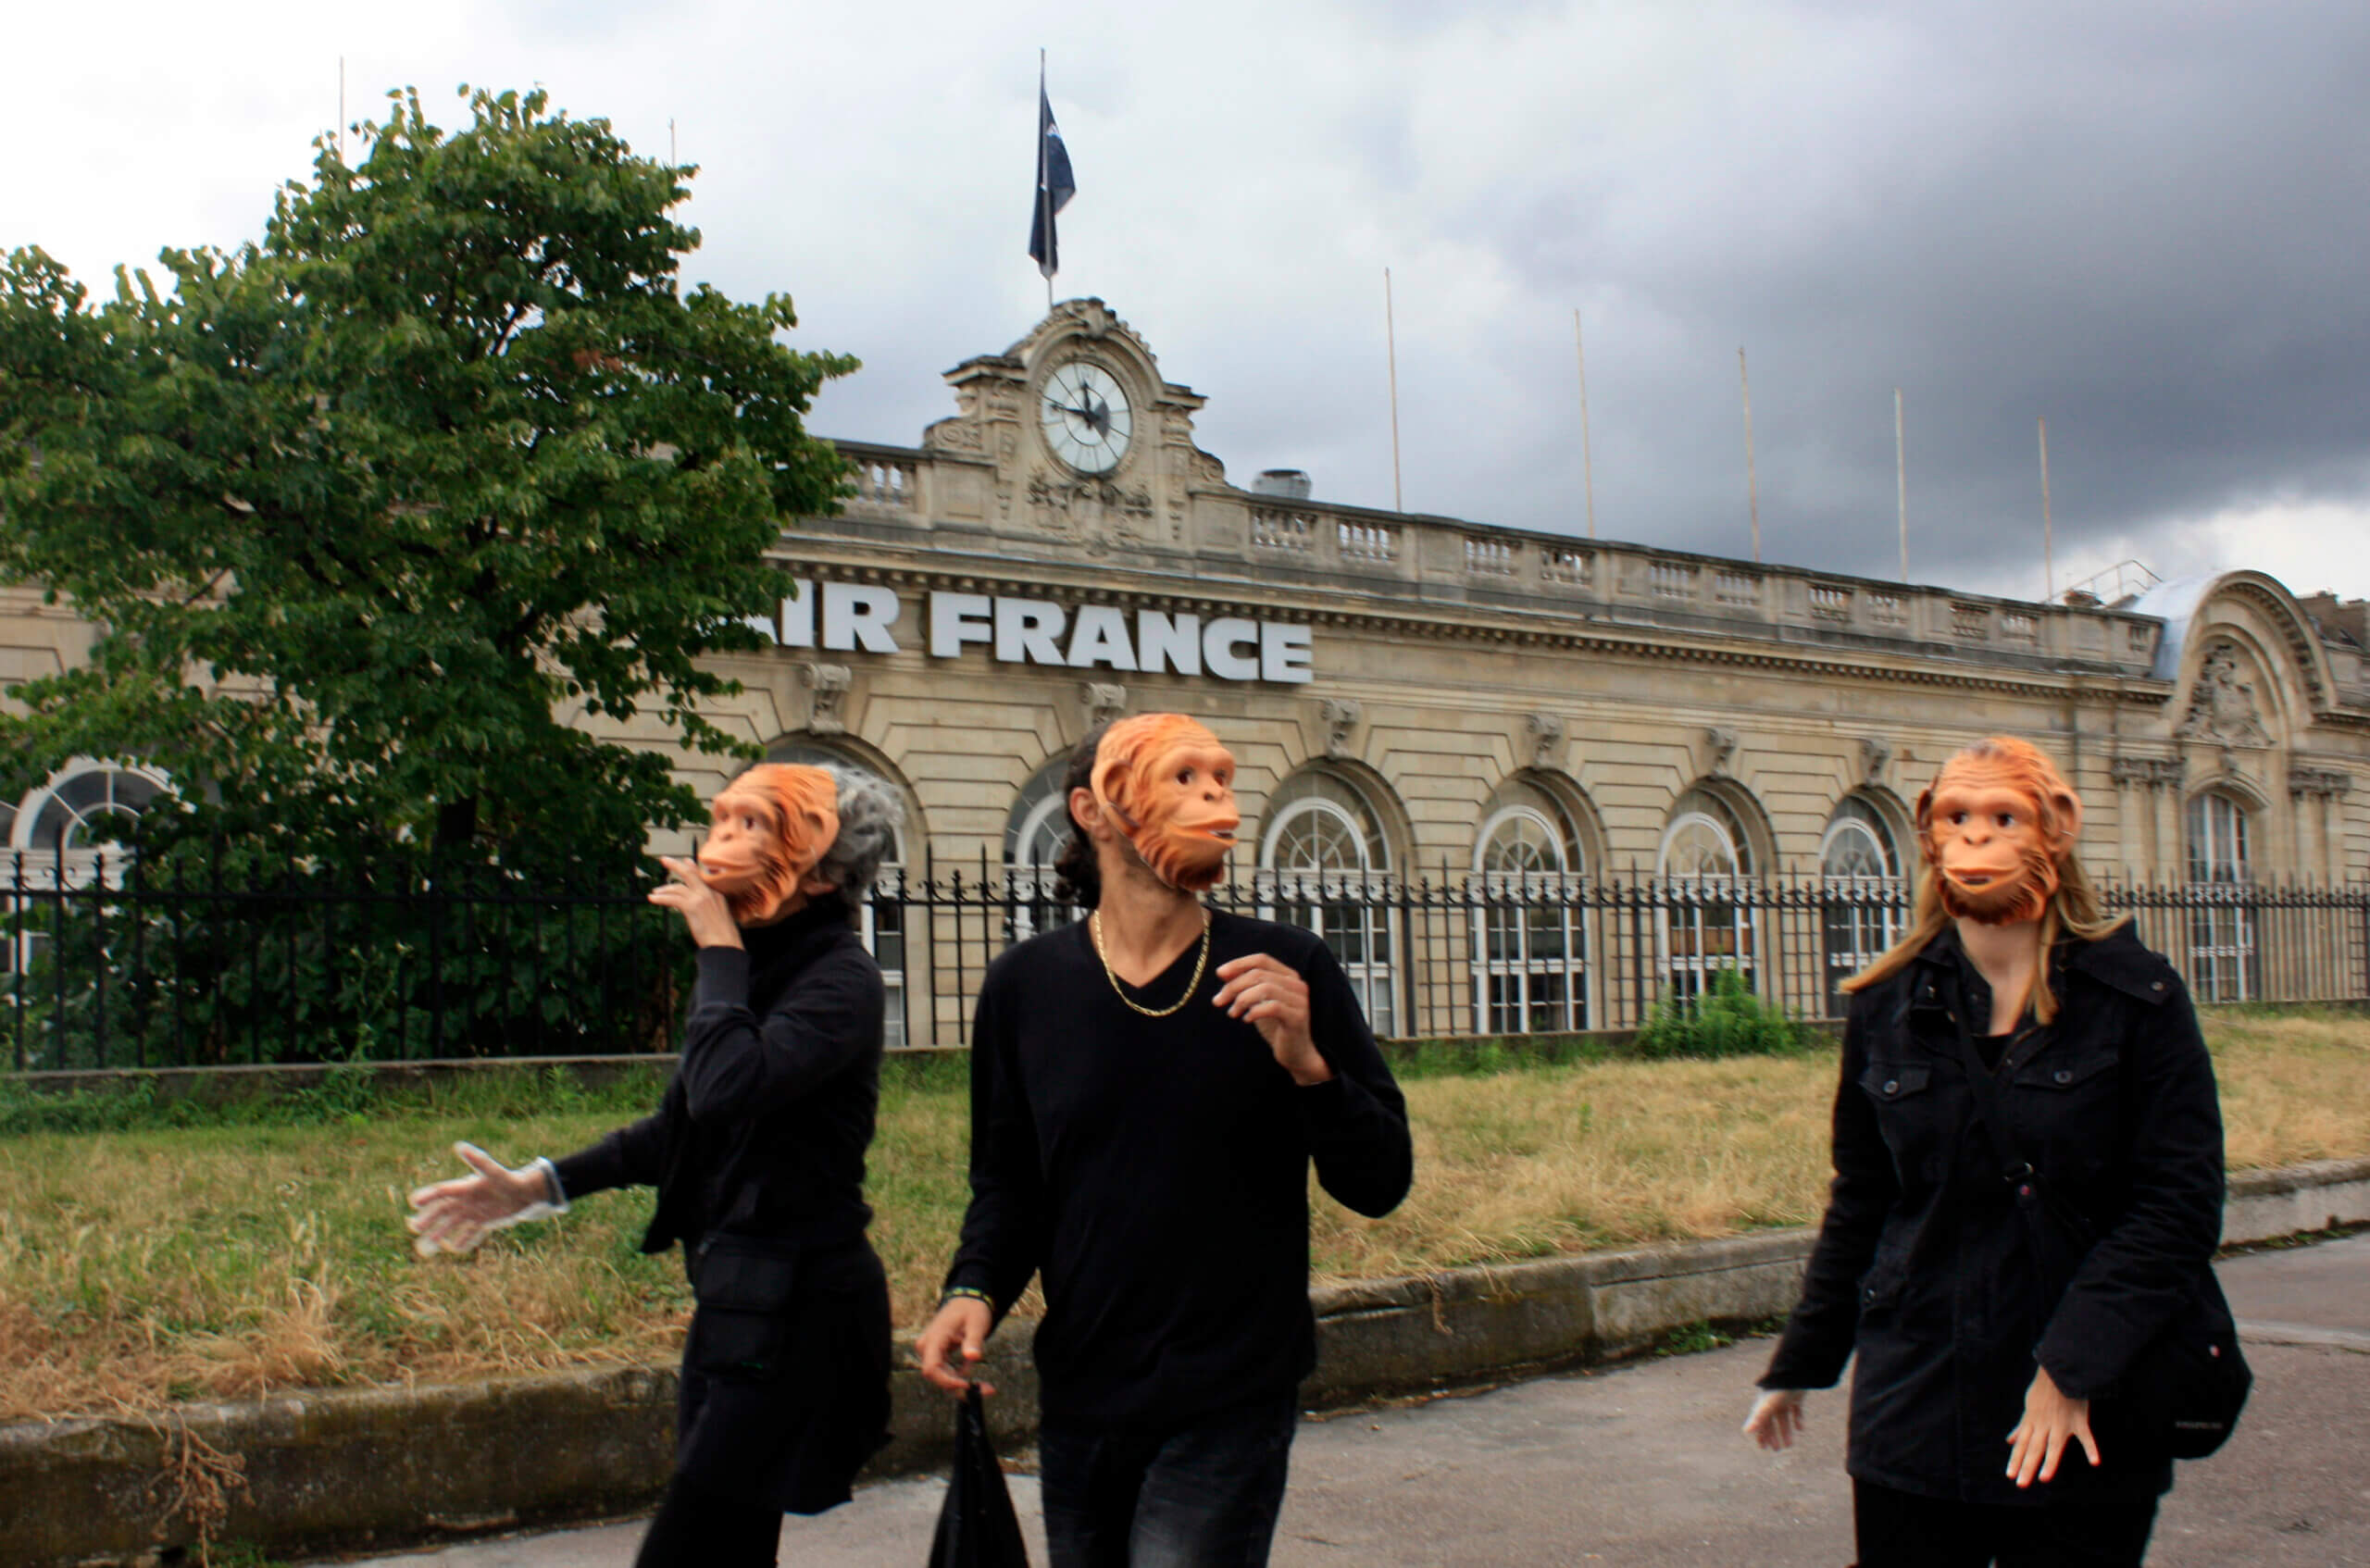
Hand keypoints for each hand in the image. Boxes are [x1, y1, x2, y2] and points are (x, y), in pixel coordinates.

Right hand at [407, 1141, 560, 1255]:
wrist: (525, 1192)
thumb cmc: (507, 1179)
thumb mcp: (493, 1171)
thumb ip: (477, 1160)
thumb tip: (459, 1146)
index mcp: (465, 1188)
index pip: (441, 1191)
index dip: (427, 1195)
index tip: (414, 1201)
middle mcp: (466, 1200)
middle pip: (442, 1210)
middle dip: (428, 1218)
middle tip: (414, 1227)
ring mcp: (473, 1212)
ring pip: (452, 1225)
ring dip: (439, 1234)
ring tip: (426, 1248)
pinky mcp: (483, 1222)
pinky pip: (470, 1234)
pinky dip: (463, 1241)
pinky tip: (456, 1248)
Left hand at [649, 856, 740, 948]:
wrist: (725, 944)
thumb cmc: (723, 936)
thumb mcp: (721, 917)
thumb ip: (710, 908)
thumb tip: (700, 909)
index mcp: (717, 894)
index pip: (702, 876)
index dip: (692, 867)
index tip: (685, 860)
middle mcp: (709, 893)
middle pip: (690, 874)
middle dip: (675, 865)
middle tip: (664, 859)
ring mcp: (700, 899)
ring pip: (678, 887)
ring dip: (664, 889)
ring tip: (654, 892)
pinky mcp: (692, 907)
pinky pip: (672, 899)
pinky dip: (660, 898)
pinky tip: (652, 899)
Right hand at [916, 1296, 995, 1397]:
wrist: (967, 1300)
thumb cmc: (971, 1309)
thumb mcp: (977, 1323)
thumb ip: (974, 1340)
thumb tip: (973, 1357)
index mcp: (934, 1338)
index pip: (931, 1368)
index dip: (947, 1381)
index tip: (967, 1385)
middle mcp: (927, 1347)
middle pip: (937, 1376)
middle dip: (959, 1387)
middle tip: (987, 1390)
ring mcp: (931, 1352)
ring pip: (942, 1378)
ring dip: (962, 1386)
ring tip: (986, 1388)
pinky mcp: (937, 1356)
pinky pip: (946, 1373)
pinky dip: (962, 1379)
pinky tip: (979, 1381)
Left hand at [1212, 953, 1330, 1084]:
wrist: (1296, 1054)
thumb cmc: (1275, 1027)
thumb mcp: (1256, 1002)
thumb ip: (1244, 986)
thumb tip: (1222, 972)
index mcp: (1288, 976)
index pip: (1262, 959)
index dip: (1239, 964)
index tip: (1219, 974)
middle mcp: (1297, 984)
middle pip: (1259, 974)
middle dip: (1234, 986)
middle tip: (1218, 1001)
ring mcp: (1300, 1000)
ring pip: (1265, 988)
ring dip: (1242, 999)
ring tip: (1232, 1013)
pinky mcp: (1297, 1017)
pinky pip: (1272, 1007)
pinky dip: (1254, 1011)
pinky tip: (1246, 1020)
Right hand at [1743, 1388, 1806, 1450]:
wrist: (1794, 1372)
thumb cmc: (1778, 1389)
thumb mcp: (1767, 1405)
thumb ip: (1757, 1418)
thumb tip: (1746, 1431)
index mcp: (1763, 1404)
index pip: (1760, 1422)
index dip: (1761, 1434)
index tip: (1763, 1447)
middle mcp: (1772, 1402)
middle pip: (1771, 1422)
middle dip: (1773, 1436)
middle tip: (1777, 1449)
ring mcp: (1784, 1399)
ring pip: (1784, 1418)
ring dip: (1786, 1431)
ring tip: (1789, 1445)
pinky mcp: (1796, 1396)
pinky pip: (1796, 1410)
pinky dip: (1798, 1419)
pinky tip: (1801, 1429)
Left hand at [2007, 1364, 2098, 1486]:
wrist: (2060, 1369)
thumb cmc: (2044, 1389)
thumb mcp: (2028, 1407)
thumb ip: (2021, 1426)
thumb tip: (2009, 1441)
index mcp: (2032, 1420)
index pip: (2022, 1444)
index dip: (2016, 1459)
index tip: (2009, 1475)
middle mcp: (2044, 1424)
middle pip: (2034, 1448)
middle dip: (2027, 1466)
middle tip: (2021, 1484)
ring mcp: (2061, 1423)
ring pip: (2054, 1445)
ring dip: (2049, 1461)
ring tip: (2044, 1478)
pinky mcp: (2079, 1420)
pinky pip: (2086, 1436)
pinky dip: (2091, 1448)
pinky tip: (2094, 1462)